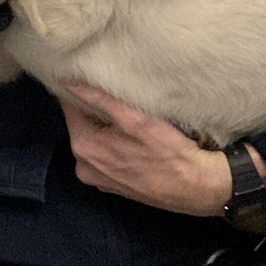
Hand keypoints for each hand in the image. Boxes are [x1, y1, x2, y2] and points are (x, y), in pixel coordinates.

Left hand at [59, 81, 265, 217]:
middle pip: (81, 124)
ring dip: (106, 127)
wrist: (198, 188)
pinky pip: (106, 156)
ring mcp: (98, 178)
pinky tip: (133, 139)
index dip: (80, 90)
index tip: (93, 77)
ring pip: (95, 139)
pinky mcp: (113, 184)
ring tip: (128, 115)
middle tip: (117, 94)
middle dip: (95, 110)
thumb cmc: (169, 152)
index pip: (70, 107)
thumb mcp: (134, 118)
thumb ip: (99, 98)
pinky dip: (114, 144)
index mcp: (83, 147)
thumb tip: (68, 81)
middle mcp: (83, 166)